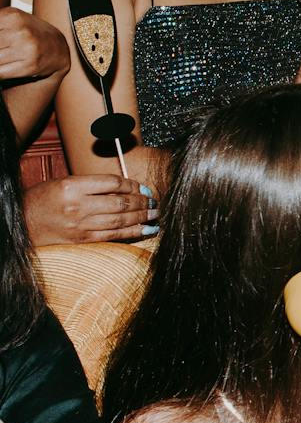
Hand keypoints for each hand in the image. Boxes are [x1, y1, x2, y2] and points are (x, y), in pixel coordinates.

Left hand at [0, 7, 70, 82]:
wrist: (57, 48)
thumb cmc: (27, 32)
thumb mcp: (10, 19)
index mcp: (11, 16)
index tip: (0, 45)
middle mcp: (20, 31)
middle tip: (1, 51)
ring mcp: (27, 49)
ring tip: (4, 57)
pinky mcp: (30, 66)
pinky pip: (1, 73)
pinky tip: (3, 68)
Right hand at [23, 175, 156, 244]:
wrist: (23, 222)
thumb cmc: (42, 199)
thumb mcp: (63, 183)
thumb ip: (91, 184)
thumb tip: (123, 187)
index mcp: (72, 186)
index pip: (112, 182)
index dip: (132, 184)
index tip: (142, 187)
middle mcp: (78, 206)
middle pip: (120, 202)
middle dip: (142, 202)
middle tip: (155, 201)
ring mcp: (82, 224)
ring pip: (121, 220)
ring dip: (143, 217)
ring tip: (156, 213)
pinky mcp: (84, 239)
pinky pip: (115, 235)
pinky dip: (134, 232)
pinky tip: (147, 229)